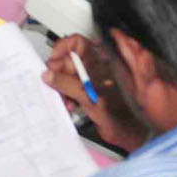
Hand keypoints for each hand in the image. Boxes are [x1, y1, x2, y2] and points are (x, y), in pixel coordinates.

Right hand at [43, 35, 144, 151]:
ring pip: (68, 74)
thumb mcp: (89, 97)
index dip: (62, 48)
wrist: (127, 132)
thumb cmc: (119, 114)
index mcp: (99, 61)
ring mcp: (91, 79)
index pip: (76, 43)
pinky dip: (67, 94)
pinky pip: (71, 86)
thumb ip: (67, 84)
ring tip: (64, 98)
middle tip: (53, 83)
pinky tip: (70, 103)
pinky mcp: (88, 90)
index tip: (53, 62)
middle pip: (69, 60)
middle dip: (59, 73)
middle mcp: (95, 67)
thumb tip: (49, 75)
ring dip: (62, 86)